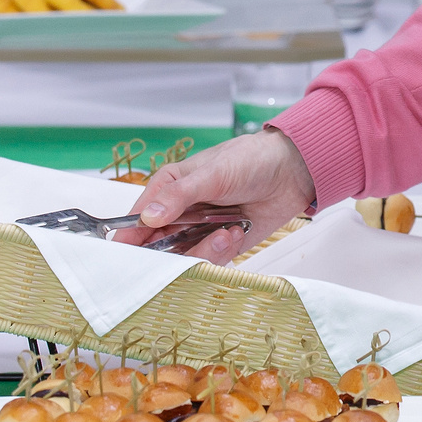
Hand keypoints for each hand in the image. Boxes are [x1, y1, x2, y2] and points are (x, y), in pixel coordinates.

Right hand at [113, 129, 317, 263]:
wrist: (292, 170)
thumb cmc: (249, 159)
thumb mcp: (212, 173)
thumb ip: (179, 195)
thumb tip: (148, 216)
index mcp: (166, 189)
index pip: (135, 221)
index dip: (130, 241)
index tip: (133, 258)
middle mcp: (177, 214)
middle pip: (156, 248)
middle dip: (172, 253)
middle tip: (195, 243)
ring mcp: (198, 231)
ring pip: (183, 259)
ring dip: (204, 251)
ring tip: (226, 232)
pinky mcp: (220, 245)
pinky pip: (209, 262)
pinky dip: (222, 252)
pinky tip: (237, 231)